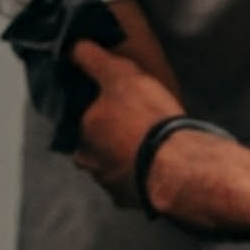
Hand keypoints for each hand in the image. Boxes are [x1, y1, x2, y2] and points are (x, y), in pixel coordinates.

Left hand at [70, 38, 184, 205]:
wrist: (177, 166)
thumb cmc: (145, 119)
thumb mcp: (118, 75)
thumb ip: (93, 60)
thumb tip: (72, 47)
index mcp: (81, 136)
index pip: (80, 122)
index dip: (97, 112)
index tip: (116, 107)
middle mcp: (91, 166)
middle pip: (94, 150)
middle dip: (109, 141)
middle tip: (135, 127)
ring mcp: (114, 188)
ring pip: (114, 170)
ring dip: (127, 160)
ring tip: (152, 147)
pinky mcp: (137, 203)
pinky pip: (137, 186)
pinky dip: (145, 177)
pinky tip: (161, 167)